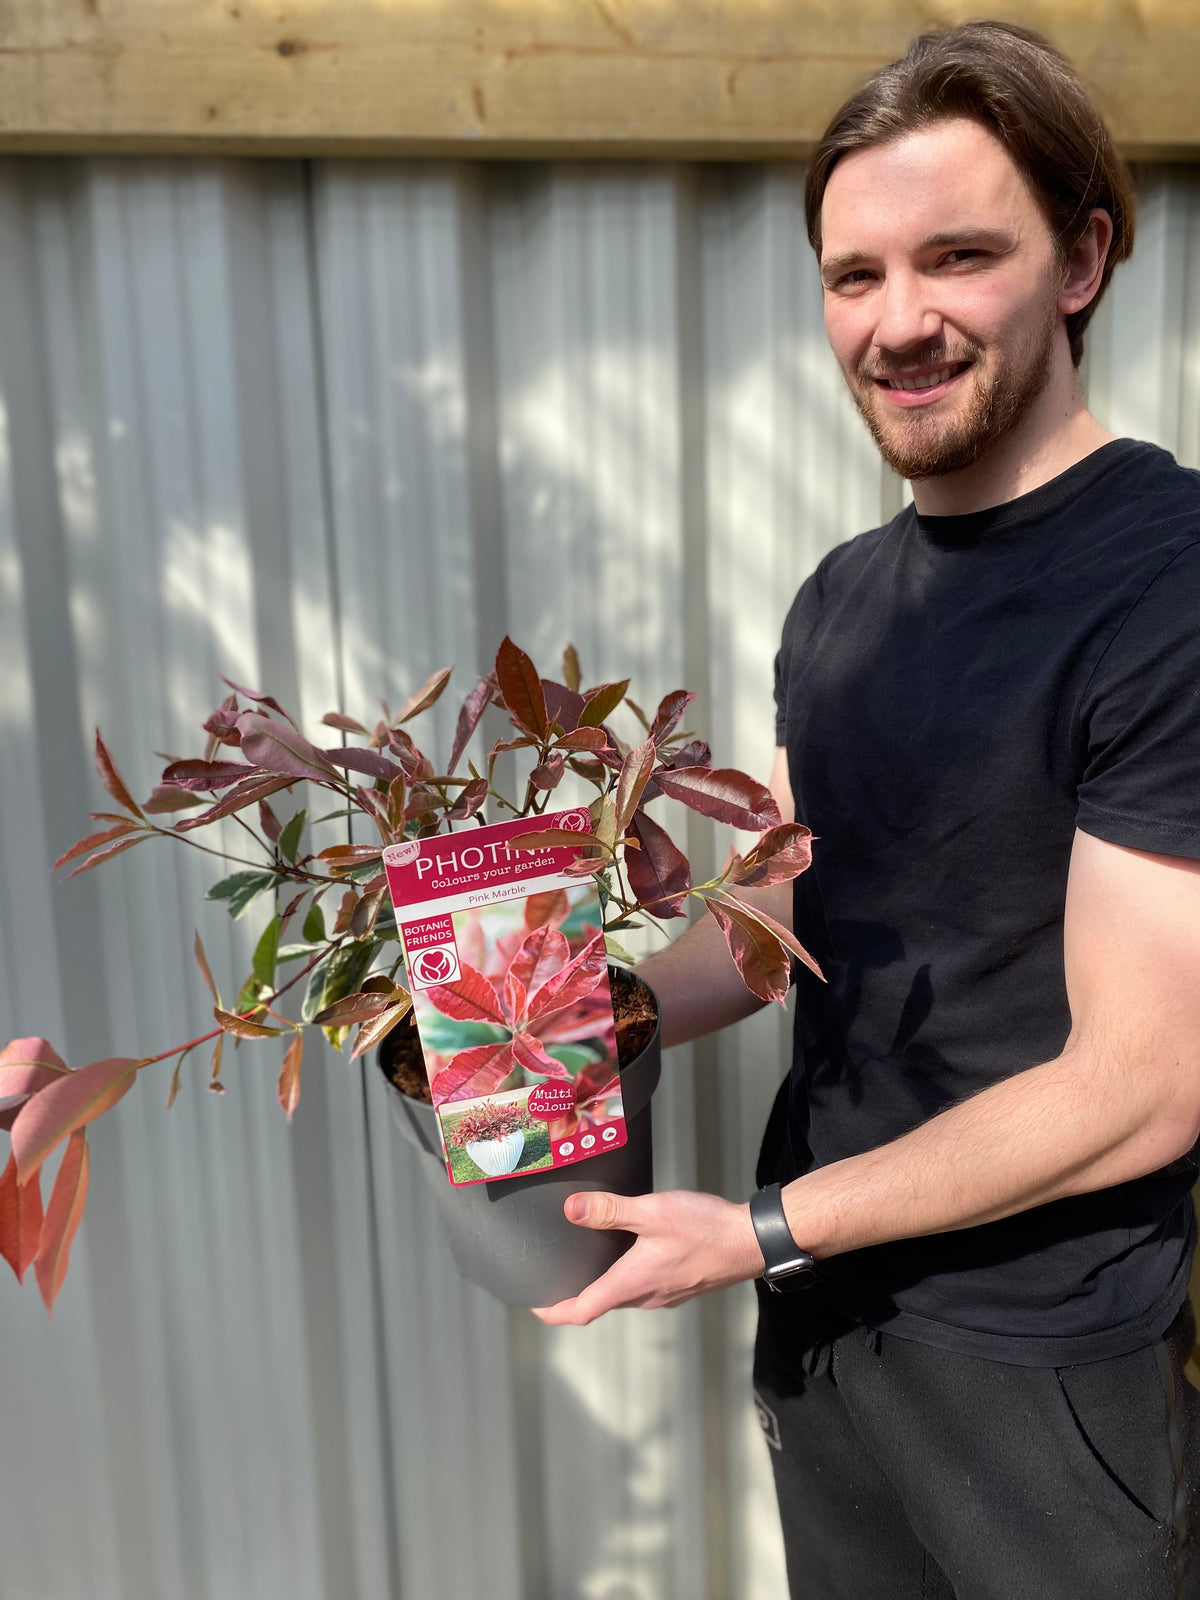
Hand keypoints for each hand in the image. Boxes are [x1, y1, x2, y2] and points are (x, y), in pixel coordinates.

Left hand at [531, 1189, 763, 1324]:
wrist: (752, 1242)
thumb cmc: (705, 1229)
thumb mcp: (653, 1212)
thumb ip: (611, 1211)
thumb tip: (571, 1210)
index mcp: (631, 1283)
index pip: (581, 1310)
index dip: (553, 1310)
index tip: (534, 1304)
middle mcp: (645, 1297)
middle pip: (599, 1304)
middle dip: (574, 1294)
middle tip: (553, 1275)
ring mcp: (664, 1295)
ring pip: (622, 1295)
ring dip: (601, 1284)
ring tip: (585, 1260)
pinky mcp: (679, 1286)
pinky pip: (642, 1288)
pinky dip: (625, 1276)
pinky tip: (628, 1251)